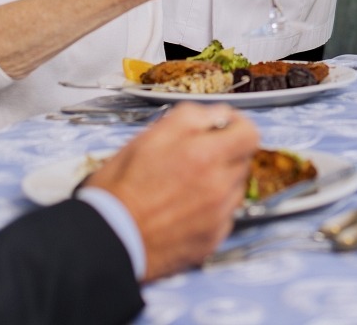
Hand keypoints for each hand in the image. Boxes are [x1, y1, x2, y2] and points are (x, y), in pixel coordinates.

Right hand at [87, 103, 258, 279]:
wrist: (107, 240)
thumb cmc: (120, 189)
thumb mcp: (149, 136)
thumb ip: (191, 117)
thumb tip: (218, 114)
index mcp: (206, 156)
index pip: (249, 133)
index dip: (237, 125)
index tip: (222, 127)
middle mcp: (220, 187)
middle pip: (242, 160)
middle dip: (224, 153)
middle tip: (194, 156)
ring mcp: (218, 216)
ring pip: (234, 188)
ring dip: (219, 181)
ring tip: (184, 185)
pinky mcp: (212, 240)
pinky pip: (224, 216)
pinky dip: (211, 209)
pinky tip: (184, 209)